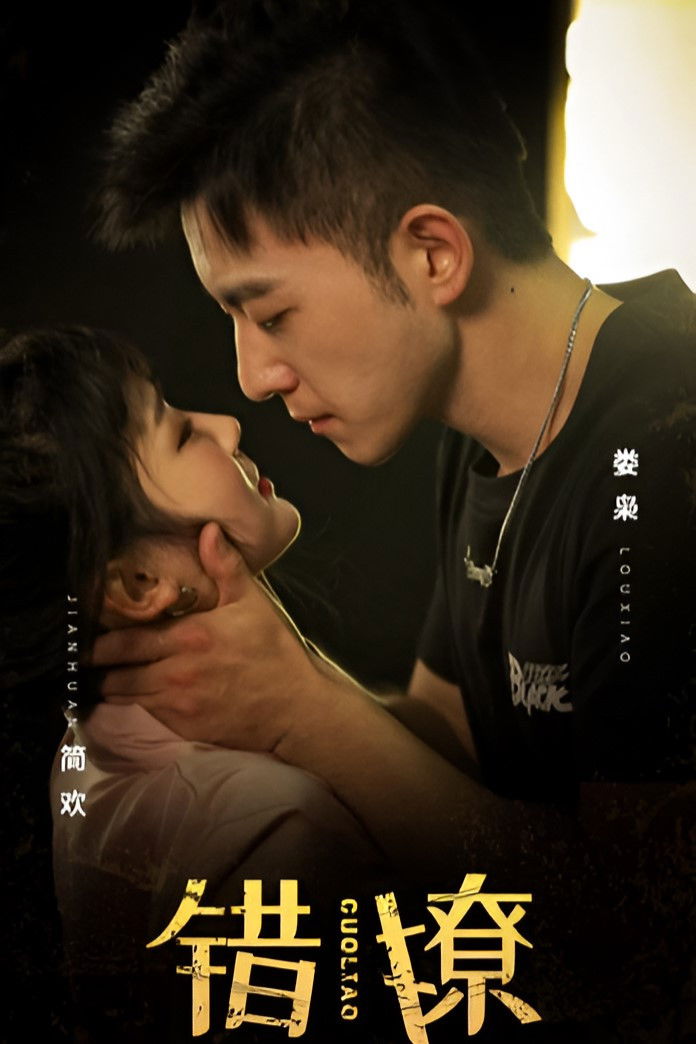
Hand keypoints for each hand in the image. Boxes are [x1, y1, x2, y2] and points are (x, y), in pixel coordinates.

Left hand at [92, 522, 324, 748]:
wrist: (295, 706)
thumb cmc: (273, 650)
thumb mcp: (252, 602)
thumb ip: (225, 566)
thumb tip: (208, 529)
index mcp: (189, 636)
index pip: (125, 640)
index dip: (99, 640)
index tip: (87, 634)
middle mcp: (176, 671)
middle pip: (116, 671)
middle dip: (97, 664)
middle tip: (86, 656)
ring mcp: (178, 703)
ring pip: (124, 695)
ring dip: (111, 685)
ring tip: (102, 675)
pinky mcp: (183, 726)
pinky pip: (144, 713)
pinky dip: (133, 703)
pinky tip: (130, 693)